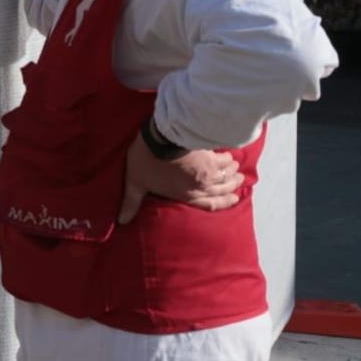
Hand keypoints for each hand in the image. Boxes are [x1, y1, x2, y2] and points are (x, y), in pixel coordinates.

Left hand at [117, 132, 242, 224]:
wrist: (162, 139)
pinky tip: (230, 156)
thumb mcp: (136, 183)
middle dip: (232, 187)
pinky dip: (229, 159)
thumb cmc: (147, 161)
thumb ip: (131, 202)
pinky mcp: (210, 154)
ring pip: (226, 175)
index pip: (210, 204)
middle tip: (239, 182)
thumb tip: (121, 221)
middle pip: (223, 189)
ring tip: (236, 169)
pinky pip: (225, 159)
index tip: (234, 199)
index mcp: (186, 195)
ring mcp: (208, 170)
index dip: (224, 203)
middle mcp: (201, 186)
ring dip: (233, 174)